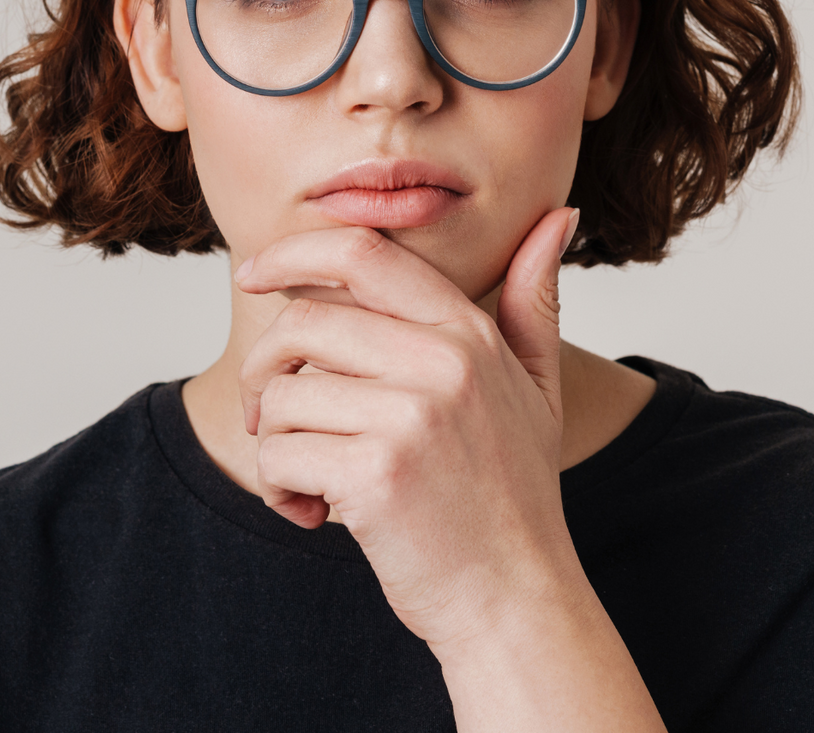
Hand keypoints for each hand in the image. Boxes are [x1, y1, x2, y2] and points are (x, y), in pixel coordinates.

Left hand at [233, 207, 580, 647]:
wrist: (515, 597)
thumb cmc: (515, 494)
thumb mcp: (537, 387)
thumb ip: (534, 301)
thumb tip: (559, 216)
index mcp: (468, 333)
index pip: (362, 255)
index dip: (292, 251)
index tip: (254, 273)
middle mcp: (443, 363)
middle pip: (301, 323)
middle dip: (265, 371)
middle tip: (274, 418)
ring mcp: (411, 417)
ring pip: (281, 395)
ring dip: (276, 443)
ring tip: (315, 480)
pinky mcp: (376, 475)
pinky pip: (279, 456)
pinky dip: (279, 490)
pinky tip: (316, 513)